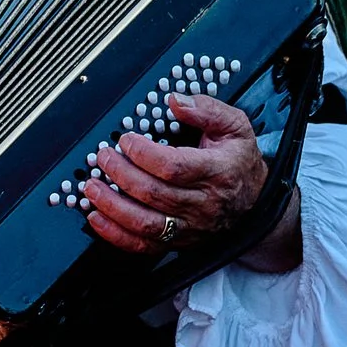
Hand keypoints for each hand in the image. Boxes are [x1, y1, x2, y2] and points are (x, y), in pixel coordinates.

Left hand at [82, 92, 275, 258]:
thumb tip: (176, 101)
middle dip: (120, 174)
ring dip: (112, 206)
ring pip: (145, 223)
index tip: (126, 140)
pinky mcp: (178, 242)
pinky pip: (142, 245)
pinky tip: (96, 218)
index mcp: (217, 172)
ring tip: (91, 187)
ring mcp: (189, 226)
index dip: (143, 154)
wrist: (254, 201)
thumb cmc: (238, 162)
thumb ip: (206, 110)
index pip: (173, 167)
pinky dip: (115, 234)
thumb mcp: (235, 126)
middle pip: (153, 193)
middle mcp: (202, 203)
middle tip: (102, 158)